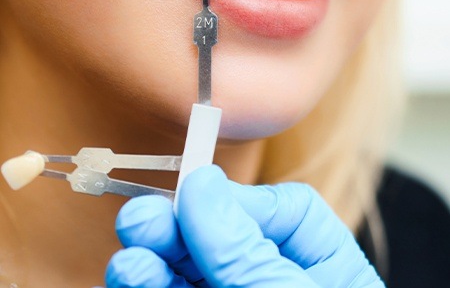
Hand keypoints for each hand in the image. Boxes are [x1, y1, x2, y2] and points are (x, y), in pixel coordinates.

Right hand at [105, 165, 383, 286]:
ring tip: (131, 251)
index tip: (190, 189)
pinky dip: (150, 284)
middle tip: (141, 217)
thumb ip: (245, 246)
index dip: (228, 197)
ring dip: (155, 258)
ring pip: (189, 267)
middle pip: (219, 236)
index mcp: (317, 257)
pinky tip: (133, 274)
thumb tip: (202, 182)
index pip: (273, 208)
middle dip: (176, 224)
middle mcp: (273, 272)